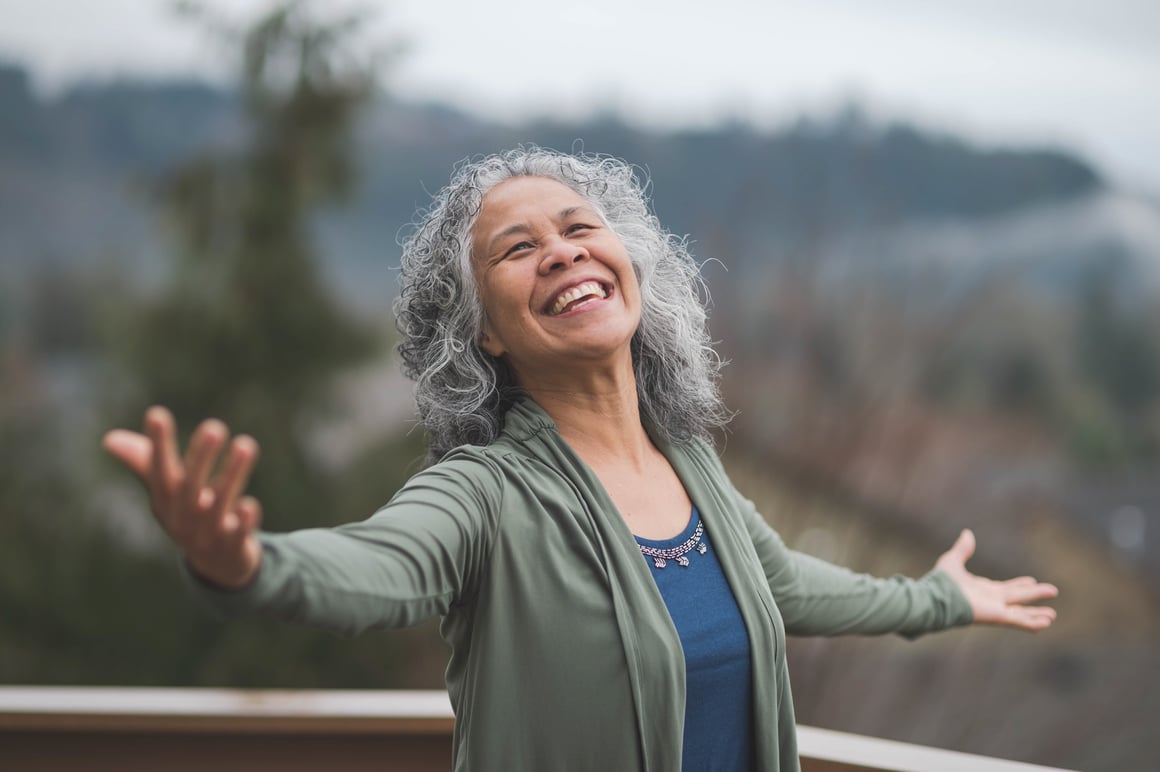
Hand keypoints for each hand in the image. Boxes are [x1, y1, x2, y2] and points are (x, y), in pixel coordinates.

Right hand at [102, 406, 262, 589]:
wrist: (218, 565)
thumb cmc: (191, 515)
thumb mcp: (167, 492)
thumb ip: (146, 463)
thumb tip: (108, 439)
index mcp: (165, 500)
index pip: (158, 469)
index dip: (157, 444)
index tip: (156, 413)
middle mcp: (183, 518)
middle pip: (189, 487)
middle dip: (200, 458)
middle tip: (214, 426)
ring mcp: (207, 536)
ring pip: (219, 505)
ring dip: (231, 475)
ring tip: (245, 444)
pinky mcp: (233, 549)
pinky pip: (237, 536)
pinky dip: (243, 522)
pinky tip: (249, 504)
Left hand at [935, 529, 1057, 631]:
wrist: (936, 597)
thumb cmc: (941, 582)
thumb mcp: (953, 560)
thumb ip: (962, 548)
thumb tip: (967, 533)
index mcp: (982, 588)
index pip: (1006, 587)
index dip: (1019, 584)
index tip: (1031, 581)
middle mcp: (991, 600)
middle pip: (1018, 598)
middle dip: (1035, 595)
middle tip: (1052, 591)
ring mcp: (996, 610)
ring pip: (1021, 613)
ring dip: (1037, 613)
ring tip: (1052, 615)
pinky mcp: (998, 617)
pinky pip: (1019, 621)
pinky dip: (1033, 622)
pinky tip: (1047, 622)